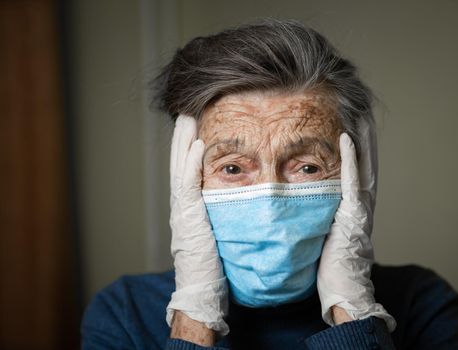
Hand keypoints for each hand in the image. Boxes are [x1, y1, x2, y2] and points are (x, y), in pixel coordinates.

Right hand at [166, 116, 228, 335]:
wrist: (203, 291)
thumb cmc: (216, 266)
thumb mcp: (219, 232)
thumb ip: (224, 213)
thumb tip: (242, 197)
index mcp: (191, 206)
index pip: (188, 168)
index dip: (189, 146)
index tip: (198, 124)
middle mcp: (183, 204)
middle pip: (180, 162)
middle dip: (183, 136)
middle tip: (188, 112)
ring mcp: (182, 210)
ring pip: (180, 168)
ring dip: (183, 142)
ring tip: (188, 118)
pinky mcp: (187, 218)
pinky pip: (187, 185)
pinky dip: (190, 164)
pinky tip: (197, 145)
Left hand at [317, 121, 395, 331]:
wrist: (342, 290)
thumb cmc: (330, 265)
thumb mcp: (325, 230)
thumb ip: (321, 211)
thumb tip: (304, 197)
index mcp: (353, 204)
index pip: (355, 166)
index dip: (356, 143)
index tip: (349, 119)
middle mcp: (361, 202)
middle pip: (365, 159)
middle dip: (364, 132)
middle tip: (359, 106)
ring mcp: (360, 207)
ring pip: (363, 164)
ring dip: (361, 137)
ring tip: (358, 111)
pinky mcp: (354, 214)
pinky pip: (352, 181)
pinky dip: (351, 159)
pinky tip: (347, 137)